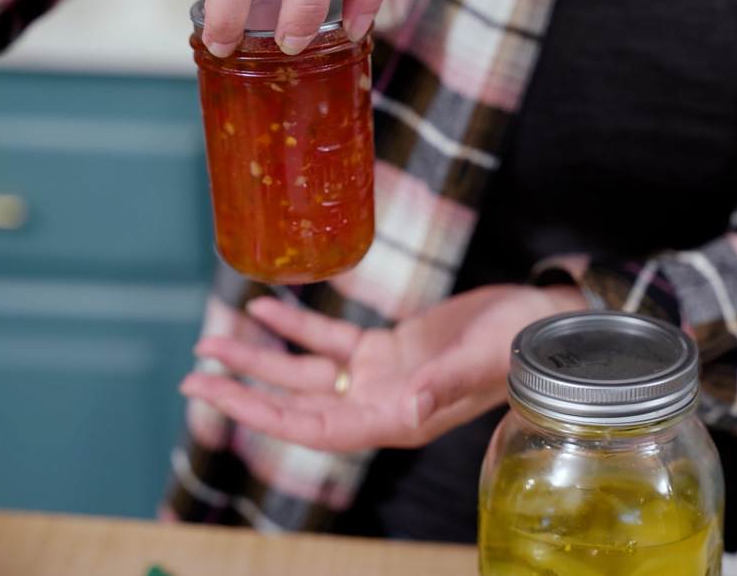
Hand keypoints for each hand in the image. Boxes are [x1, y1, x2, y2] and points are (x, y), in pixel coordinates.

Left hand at [179, 284, 587, 451]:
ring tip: (212, 338)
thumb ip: (445, 385)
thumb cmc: (519, 345)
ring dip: (261, 358)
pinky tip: (265, 307)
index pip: (316, 428)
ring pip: (307, 373)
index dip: (263, 416)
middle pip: (298, 404)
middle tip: (194, 373)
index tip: (217, 396)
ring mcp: (381, 377)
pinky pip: (331, 340)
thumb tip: (408, 407)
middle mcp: (382, 404)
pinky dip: (297, 325)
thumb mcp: (485, 361)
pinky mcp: (387, 348)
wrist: (542, 320)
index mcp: (399, 419)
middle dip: (245, 390)